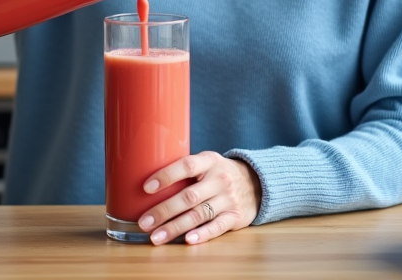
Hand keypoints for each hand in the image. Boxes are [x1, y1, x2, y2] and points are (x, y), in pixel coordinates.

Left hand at [138, 152, 261, 245]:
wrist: (256, 182)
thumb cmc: (219, 173)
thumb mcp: (206, 162)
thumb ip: (185, 170)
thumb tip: (148, 183)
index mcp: (209, 161)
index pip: (187, 166)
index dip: (166, 176)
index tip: (146, 188)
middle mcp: (219, 179)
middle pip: (189, 196)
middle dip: (164, 211)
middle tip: (144, 222)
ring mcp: (228, 199)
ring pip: (199, 215)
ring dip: (175, 227)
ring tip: (156, 237)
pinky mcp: (235, 217)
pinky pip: (217, 227)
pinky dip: (202, 234)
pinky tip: (187, 240)